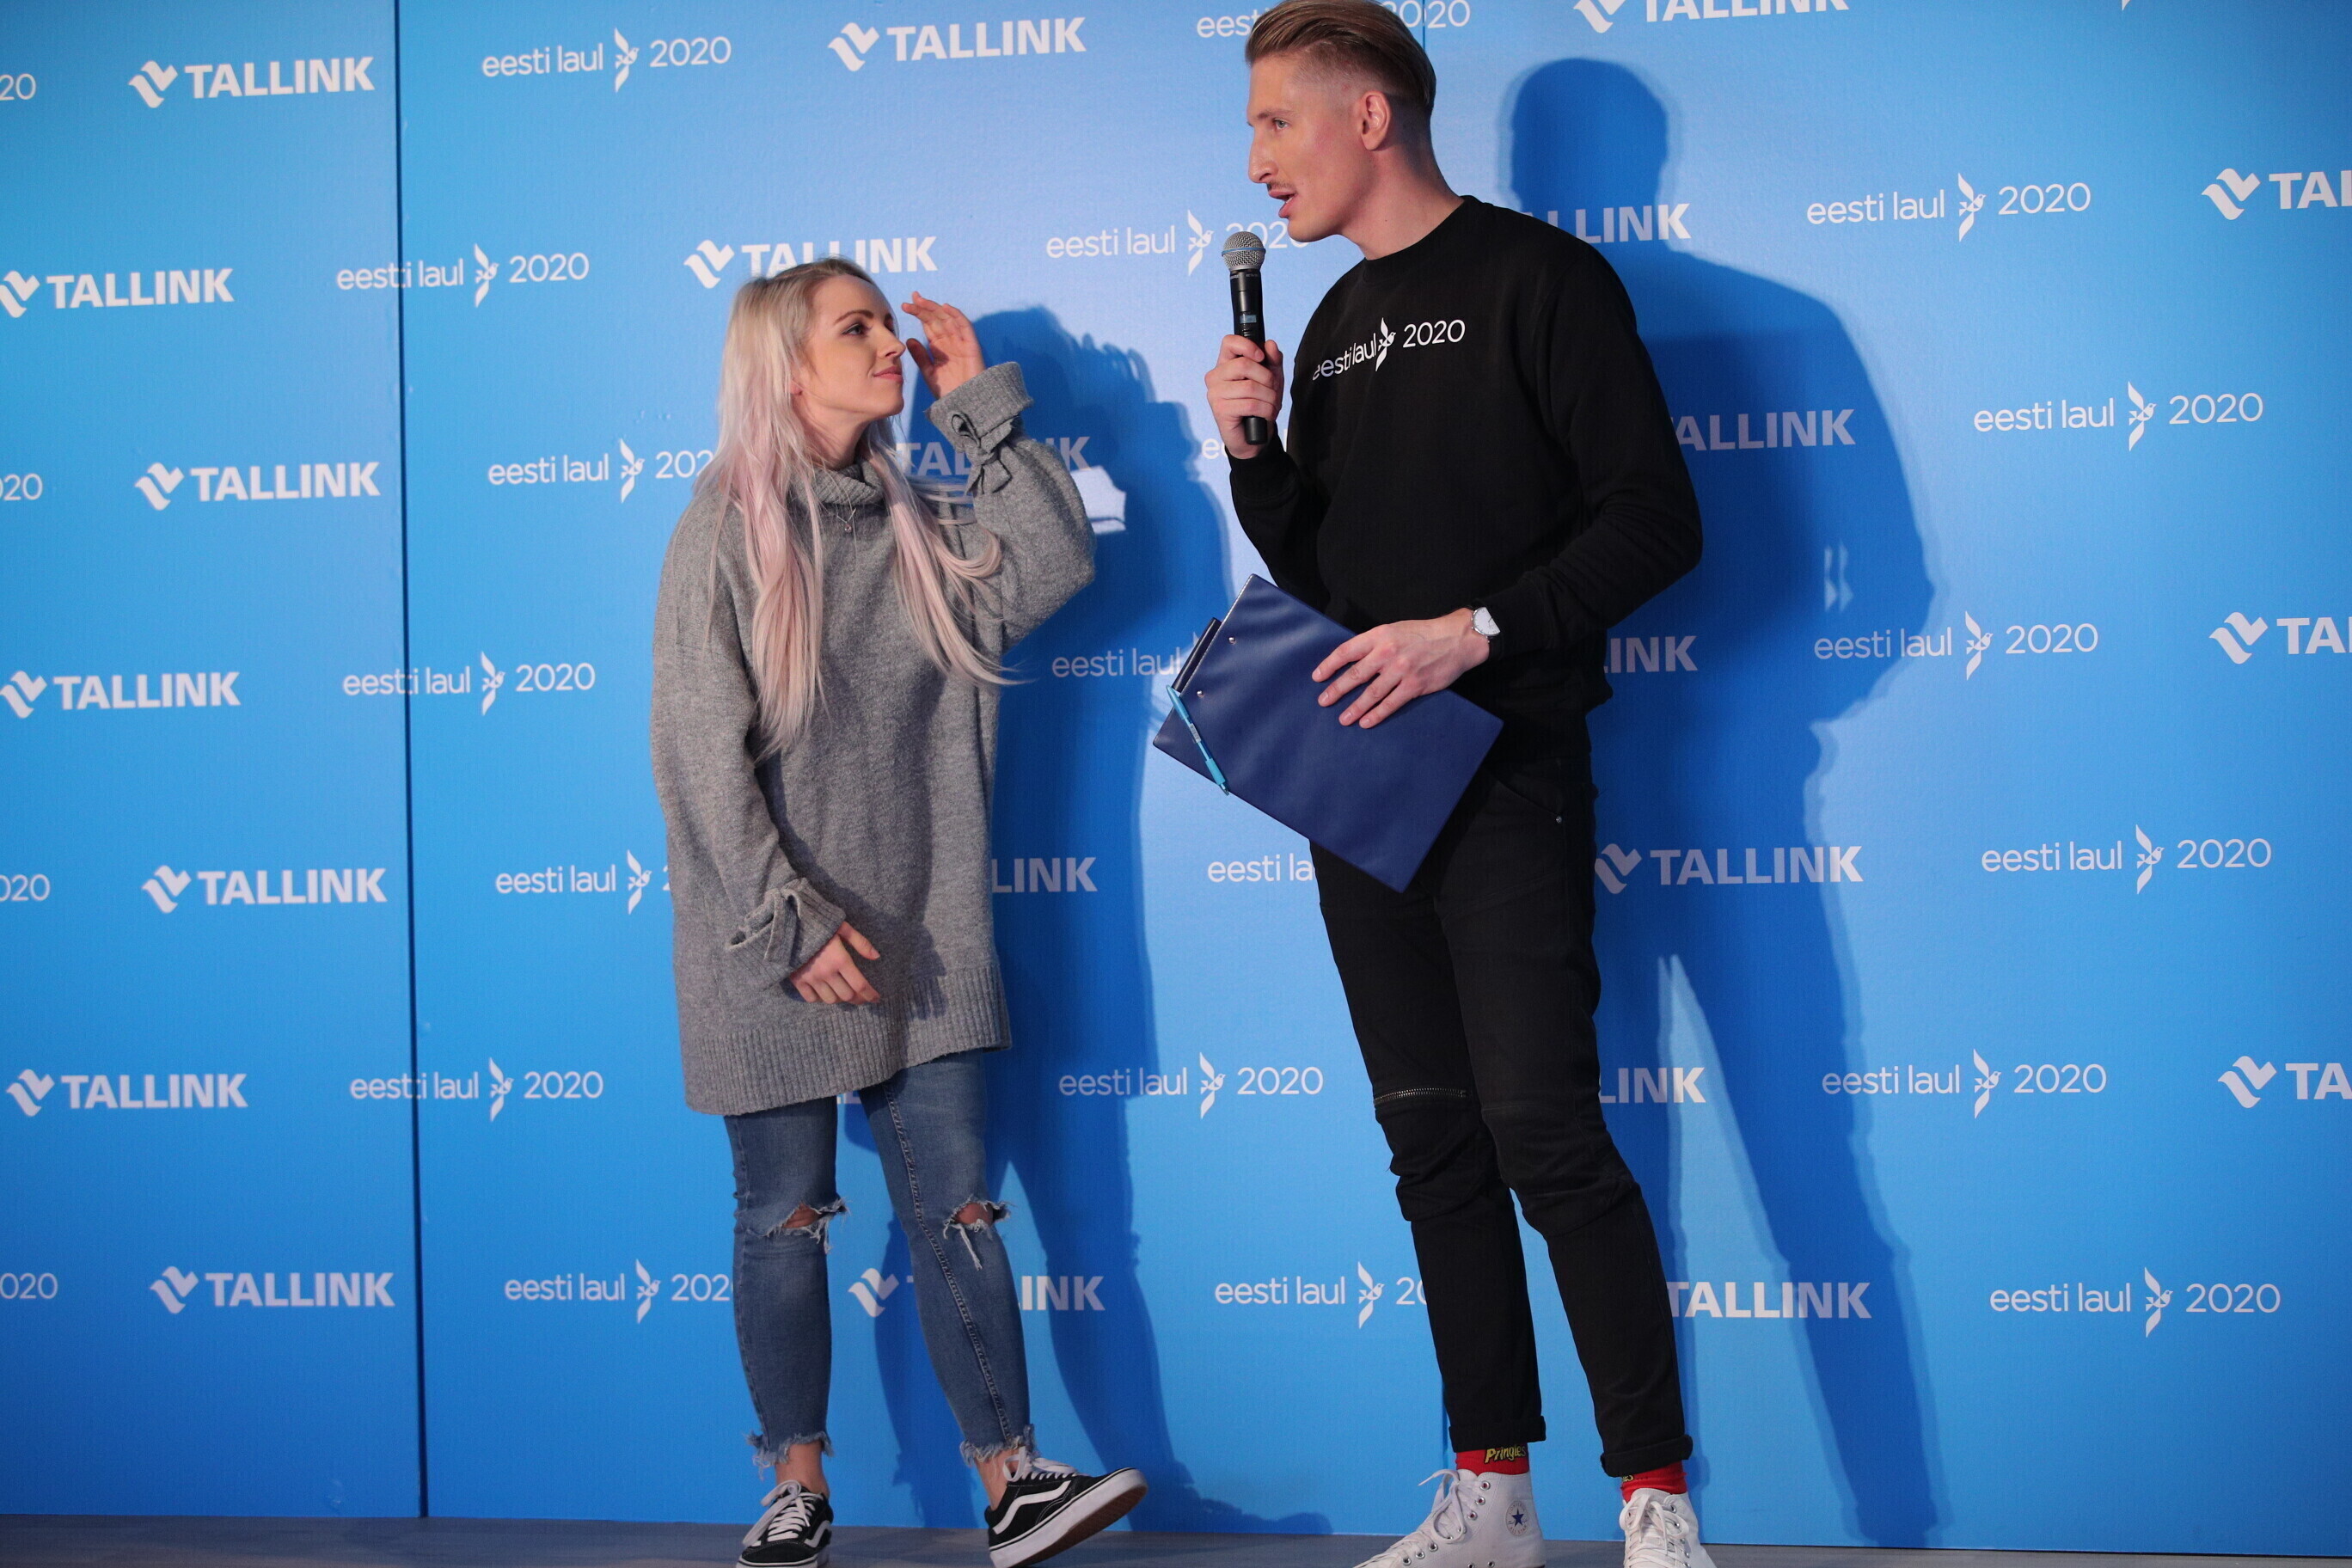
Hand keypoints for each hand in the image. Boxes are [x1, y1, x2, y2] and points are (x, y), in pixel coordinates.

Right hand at [789, 921, 881, 1005]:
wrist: (788, 924)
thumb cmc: (818, 923)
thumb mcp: (842, 927)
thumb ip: (860, 942)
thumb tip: (876, 957)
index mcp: (840, 959)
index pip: (860, 985)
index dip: (870, 994)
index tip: (876, 998)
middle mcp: (826, 972)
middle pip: (847, 995)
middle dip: (858, 998)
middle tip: (862, 997)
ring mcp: (811, 978)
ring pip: (830, 1000)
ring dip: (839, 999)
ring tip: (844, 994)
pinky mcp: (797, 980)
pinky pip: (811, 999)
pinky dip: (820, 999)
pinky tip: (825, 992)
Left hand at [902, 293, 984, 399]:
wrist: (964, 404)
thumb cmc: (949, 391)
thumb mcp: (929, 372)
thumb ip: (920, 356)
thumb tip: (909, 340)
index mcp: (940, 347)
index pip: (929, 325)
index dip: (919, 314)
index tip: (906, 305)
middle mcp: (950, 342)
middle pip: (937, 319)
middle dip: (925, 308)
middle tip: (912, 298)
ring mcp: (961, 343)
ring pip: (948, 320)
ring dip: (936, 309)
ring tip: (921, 300)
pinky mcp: (972, 346)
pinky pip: (965, 327)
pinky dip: (957, 316)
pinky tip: (946, 307)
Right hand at [1203, 334, 1284, 458]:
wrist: (1253, 437)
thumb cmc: (1259, 405)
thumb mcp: (1272, 379)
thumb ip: (1273, 360)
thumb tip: (1270, 344)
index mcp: (1225, 364)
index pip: (1229, 342)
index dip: (1247, 346)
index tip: (1261, 356)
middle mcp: (1215, 377)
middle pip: (1244, 365)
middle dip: (1267, 378)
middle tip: (1273, 390)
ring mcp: (1215, 394)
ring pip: (1250, 387)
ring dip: (1269, 397)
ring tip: (1271, 405)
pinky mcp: (1220, 410)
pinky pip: (1250, 404)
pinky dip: (1265, 410)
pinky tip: (1266, 414)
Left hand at [1312, 609, 1490, 728]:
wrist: (1457, 639)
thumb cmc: (1425, 634)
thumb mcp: (1395, 630)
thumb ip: (1375, 643)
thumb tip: (1353, 660)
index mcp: (1380, 636)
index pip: (1346, 651)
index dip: (1329, 665)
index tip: (1317, 677)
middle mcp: (1387, 652)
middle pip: (1355, 674)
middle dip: (1337, 690)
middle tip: (1323, 702)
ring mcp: (1401, 670)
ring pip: (1371, 693)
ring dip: (1354, 708)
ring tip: (1343, 719)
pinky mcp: (1415, 685)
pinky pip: (1391, 703)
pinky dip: (1377, 714)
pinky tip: (1366, 722)